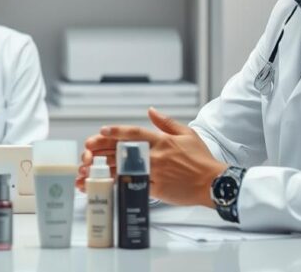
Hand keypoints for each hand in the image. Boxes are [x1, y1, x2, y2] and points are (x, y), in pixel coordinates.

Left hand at [76, 107, 227, 207]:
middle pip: (122, 151)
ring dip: (103, 170)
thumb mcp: (187, 134)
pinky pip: (133, 186)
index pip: (135, 133)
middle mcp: (155, 156)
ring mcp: (155, 173)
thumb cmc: (202, 160)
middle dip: (101, 151)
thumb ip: (166, 122)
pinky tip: (103, 185)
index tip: (102, 130)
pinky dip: (117, 185)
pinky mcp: (156, 189)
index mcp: (161, 141)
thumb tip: (151, 110)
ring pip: (123, 170)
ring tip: (86, 171)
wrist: (214, 184)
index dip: (117, 131)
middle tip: (85, 151)